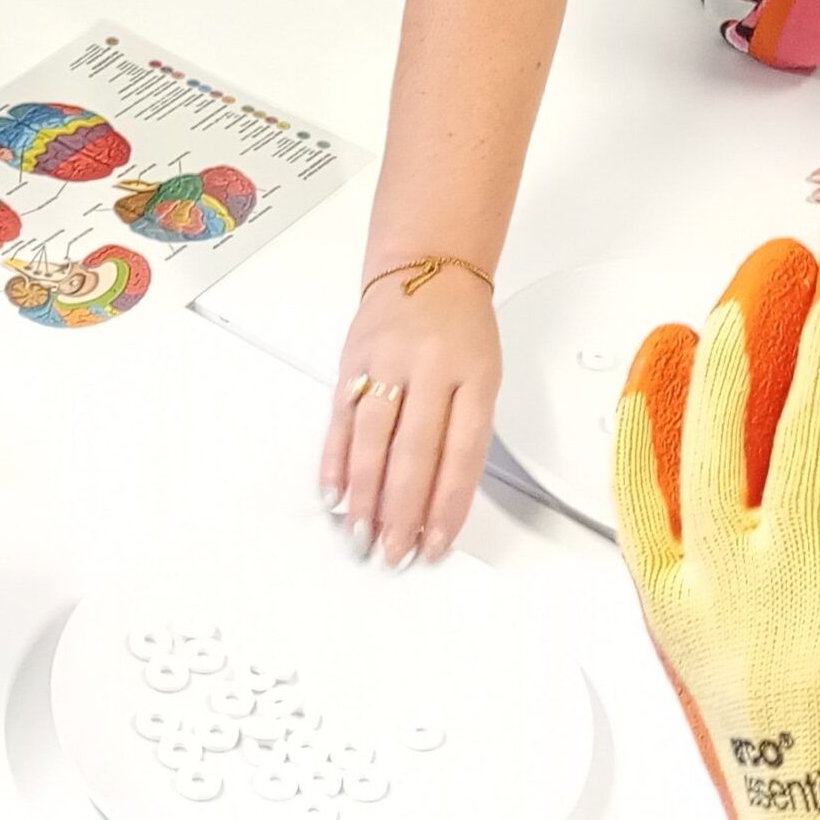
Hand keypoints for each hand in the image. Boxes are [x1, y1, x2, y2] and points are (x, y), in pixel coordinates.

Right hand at [319, 265, 498, 567]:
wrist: (426, 268)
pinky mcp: (353, 360)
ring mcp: (387, 363)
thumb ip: (465, 433)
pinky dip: (336, 459)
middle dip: (401, 510)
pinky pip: (342, 417)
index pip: (461, 453)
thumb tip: (439, 504)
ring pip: (373, 438)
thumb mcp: (485, 376)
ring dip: (365, 493)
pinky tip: (334, 491)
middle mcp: (429, 368)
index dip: (446, 506)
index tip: (434, 544)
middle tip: (392, 551)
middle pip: (414, 452)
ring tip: (361, 533)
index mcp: (474, 377)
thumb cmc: (460, 330)